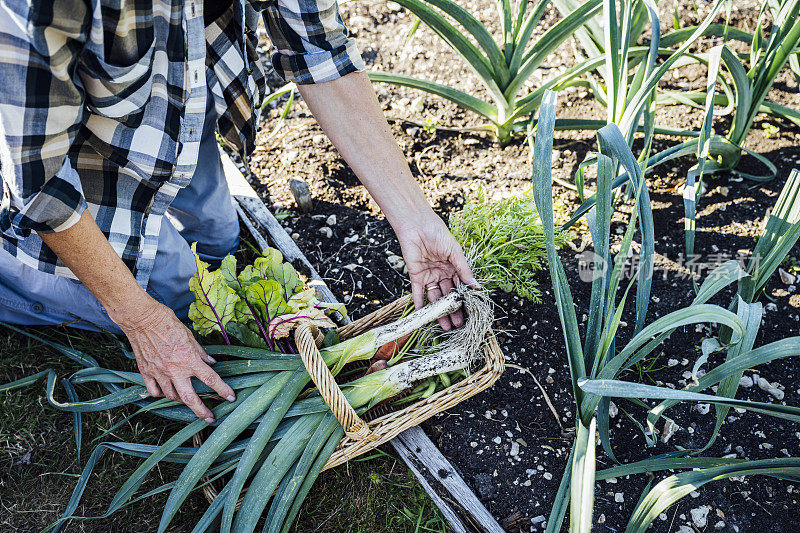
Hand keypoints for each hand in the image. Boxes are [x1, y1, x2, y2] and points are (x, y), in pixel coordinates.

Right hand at [111, 296, 234, 422]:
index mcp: (189, 359)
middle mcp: (175, 369)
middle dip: (202, 411)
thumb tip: (210, 363)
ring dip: (182, 400)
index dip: (223, 390)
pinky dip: (161, 393)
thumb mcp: (190, 336)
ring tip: (189, 400)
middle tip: (210, 418)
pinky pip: (154, 391)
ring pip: (172, 396)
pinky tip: (166, 391)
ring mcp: (159, 373)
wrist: (142, 319)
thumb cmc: (168, 324)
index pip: (210, 379)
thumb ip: (201, 353)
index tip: (231, 397)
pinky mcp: (146, 372)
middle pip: (190, 398)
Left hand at [396, 214, 477, 330]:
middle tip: (459, 325)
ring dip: (439, 312)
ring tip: (446, 326)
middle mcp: (442, 274)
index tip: (471, 313)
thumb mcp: (455, 252)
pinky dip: (420, 304)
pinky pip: (418, 293)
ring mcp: (429, 276)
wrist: (417, 225)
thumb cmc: (437, 233)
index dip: (465, 300)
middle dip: (453, 310)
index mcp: (453, 267)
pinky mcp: (416, 276)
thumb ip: (464, 270)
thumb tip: (476, 286)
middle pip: (448, 296)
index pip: (461, 287)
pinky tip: (423, 316)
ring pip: (435, 298)